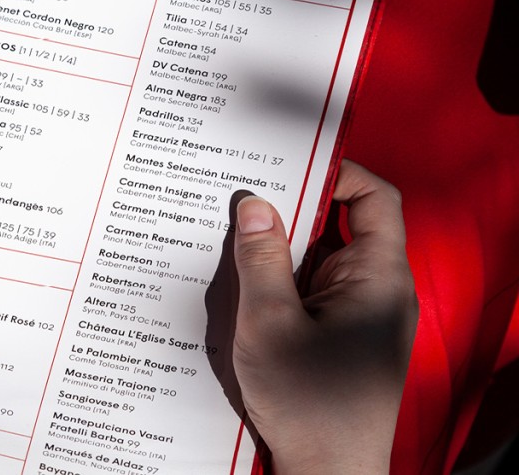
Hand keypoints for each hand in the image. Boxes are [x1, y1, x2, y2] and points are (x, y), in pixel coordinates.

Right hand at [231, 160, 416, 473]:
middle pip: (340, 224)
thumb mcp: (270, 324)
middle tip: (242, 195)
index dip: (337, 172)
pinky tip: (241, 282)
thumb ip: (261, 259)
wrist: (327, 473)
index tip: (286, 165)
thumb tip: (255, 204)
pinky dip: (279, 279)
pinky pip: (310, 288)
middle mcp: (376, 289)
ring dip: (278, 248)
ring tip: (231, 237)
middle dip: (291, 209)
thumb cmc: (308, 403)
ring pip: (318, 258)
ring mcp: (358, 313)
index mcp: (378, 277)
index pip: (374, 198)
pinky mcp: (339, 334)